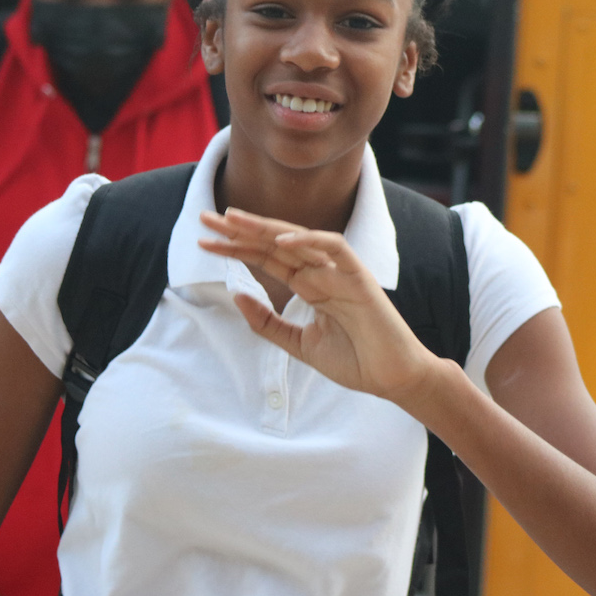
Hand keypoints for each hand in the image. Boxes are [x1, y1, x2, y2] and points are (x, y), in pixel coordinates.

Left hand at [199, 208, 448, 404]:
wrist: (391, 378)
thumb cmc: (354, 360)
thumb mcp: (299, 344)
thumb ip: (268, 322)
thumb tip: (236, 295)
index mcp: (309, 285)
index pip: (266, 259)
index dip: (235, 249)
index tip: (203, 243)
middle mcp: (322, 272)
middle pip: (275, 244)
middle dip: (240, 230)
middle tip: (204, 218)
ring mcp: (341, 272)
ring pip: (298, 239)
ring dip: (264, 228)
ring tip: (232, 219)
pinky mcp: (360, 277)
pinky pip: (334, 248)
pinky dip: (308, 241)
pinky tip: (279, 241)